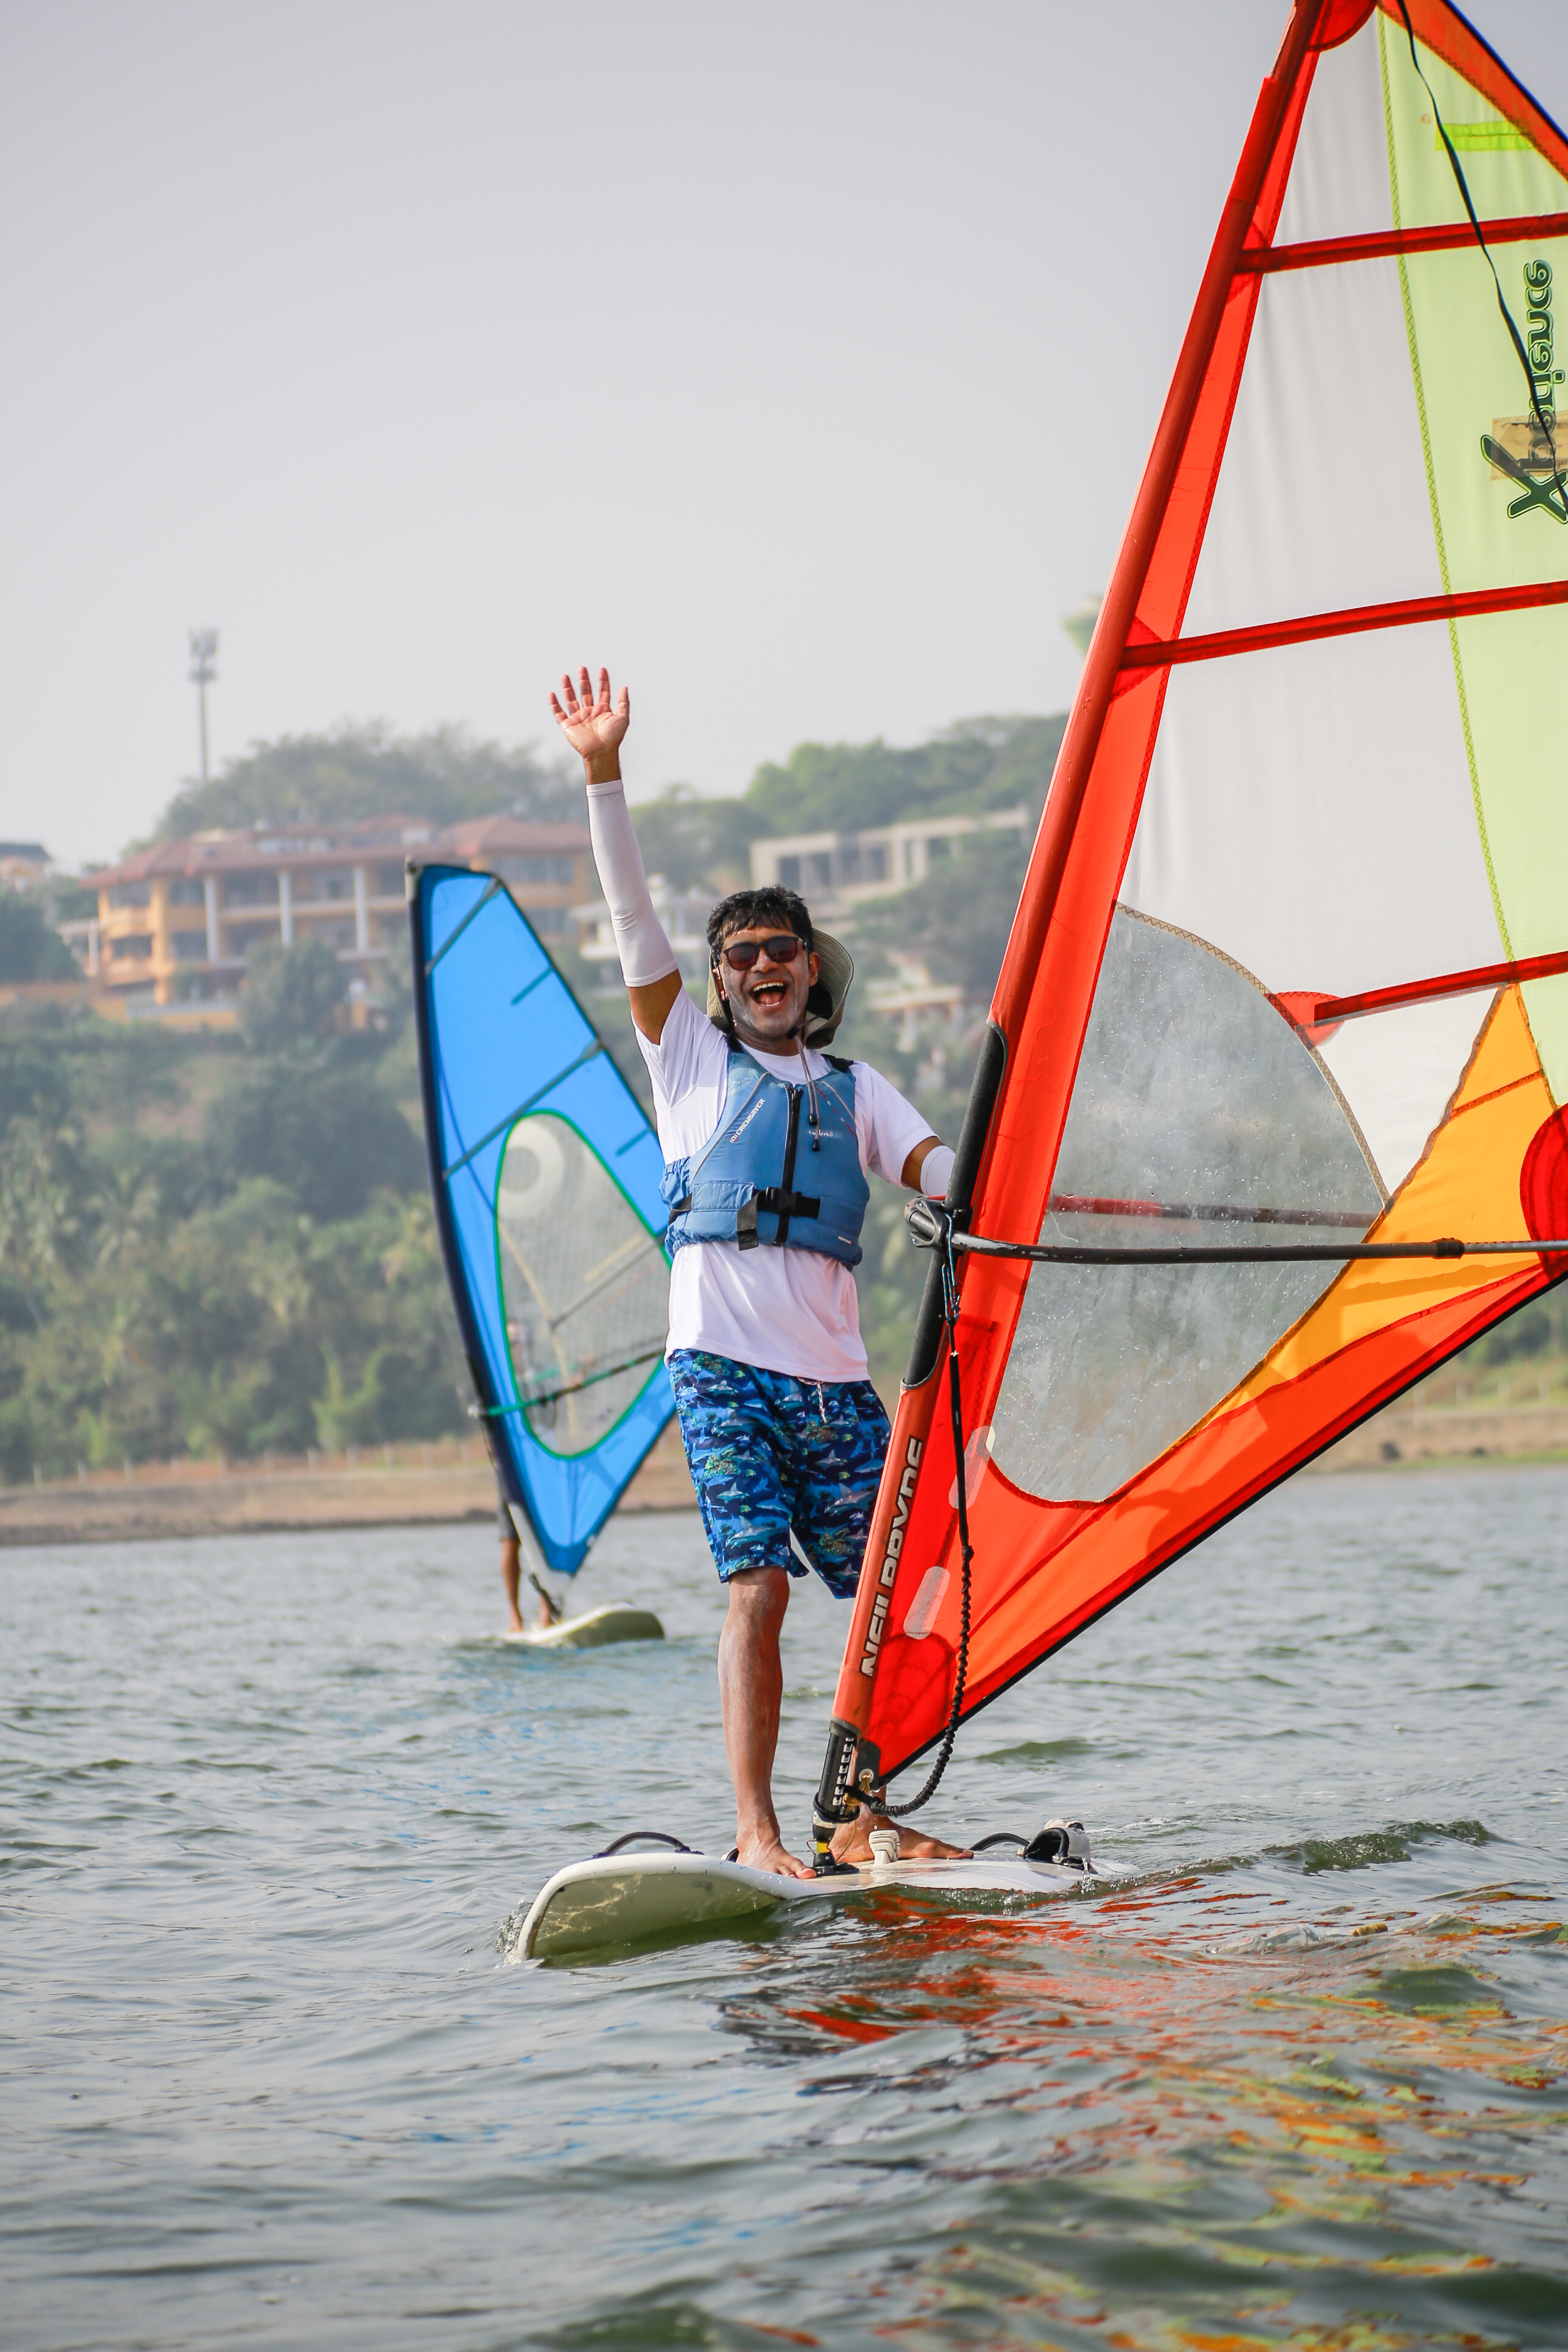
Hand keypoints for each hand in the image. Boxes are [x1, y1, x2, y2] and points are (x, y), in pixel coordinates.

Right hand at [550, 665, 628, 782]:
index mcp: (603, 710)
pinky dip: (554, 704)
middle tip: (582, 668)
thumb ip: (623, 702)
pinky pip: (558, 713)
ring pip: (571, 699)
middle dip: (584, 680)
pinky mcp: (568, 725)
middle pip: (585, 692)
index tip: (602, 669)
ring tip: (565, 676)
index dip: (602, 680)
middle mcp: (590, 713)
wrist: (601, 752)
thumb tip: (624, 687)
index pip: (602, 691)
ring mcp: (578, 718)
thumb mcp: (622, 718)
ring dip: (568, 688)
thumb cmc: (613, 738)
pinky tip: (552, 694)